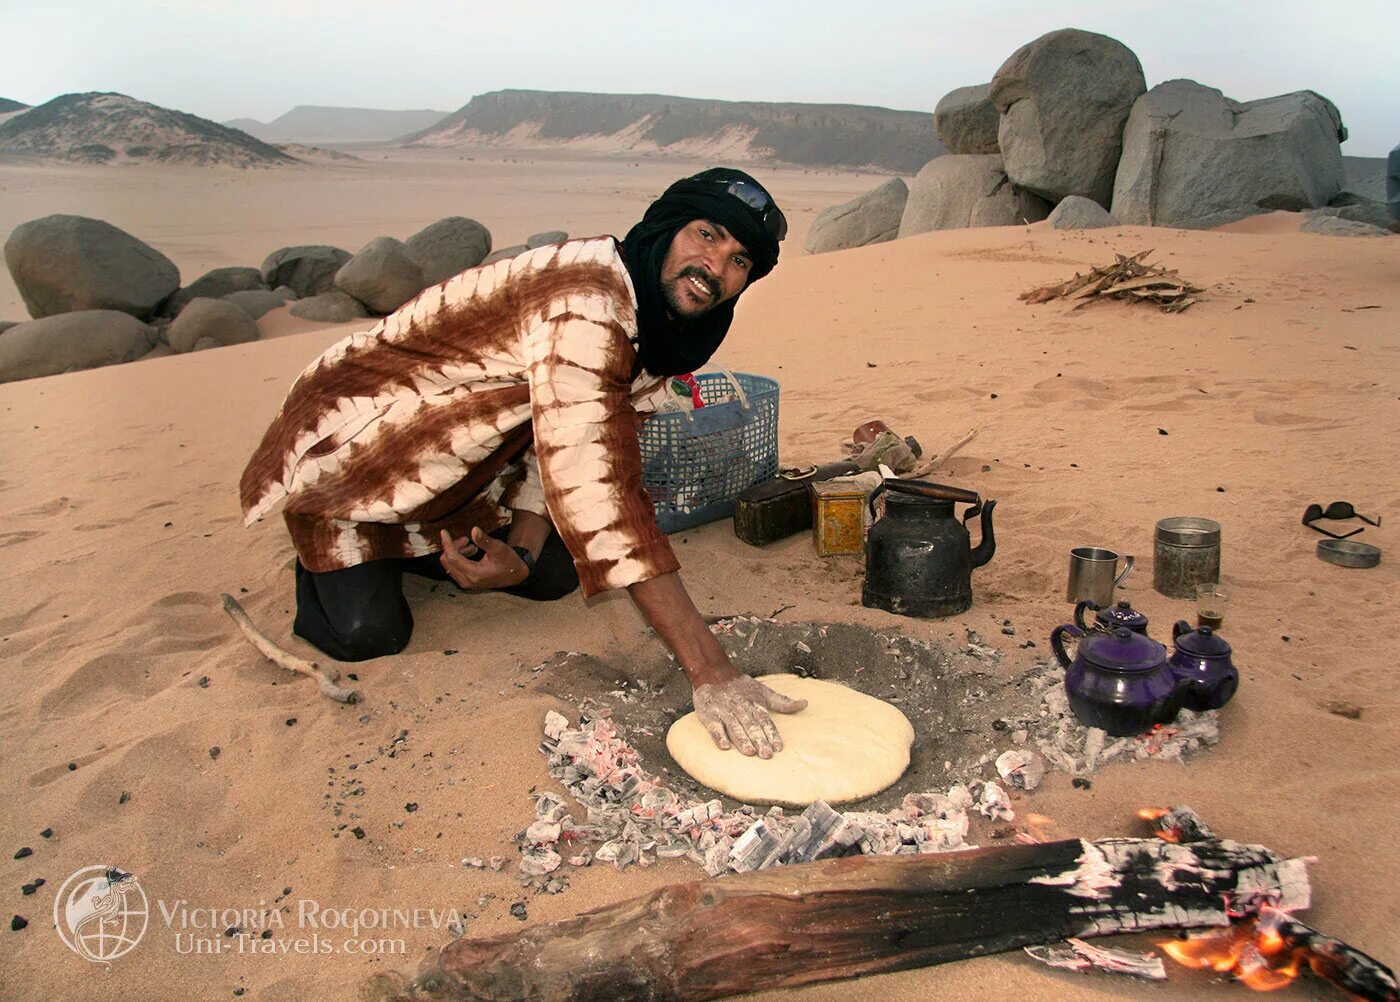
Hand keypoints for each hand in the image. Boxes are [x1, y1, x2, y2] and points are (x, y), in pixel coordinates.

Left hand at [438, 528, 527, 589]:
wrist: (516, 575)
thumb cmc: (509, 562)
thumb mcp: (499, 549)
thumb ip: (485, 540)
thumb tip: (474, 530)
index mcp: (474, 574)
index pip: (452, 557)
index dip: (447, 543)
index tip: (444, 531)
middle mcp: (467, 581)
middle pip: (448, 561)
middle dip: (453, 547)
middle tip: (465, 539)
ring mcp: (466, 583)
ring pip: (450, 565)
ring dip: (456, 552)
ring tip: (471, 545)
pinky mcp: (467, 582)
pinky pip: (454, 568)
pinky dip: (458, 557)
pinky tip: (471, 551)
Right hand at [692, 675, 806, 758]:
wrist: (713, 673)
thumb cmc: (740, 686)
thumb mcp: (763, 691)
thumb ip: (782, 701)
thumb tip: (804, 704)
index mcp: (754, 703)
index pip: (765, 721)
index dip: (771, 734)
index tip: (778, 747)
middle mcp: (740, 708)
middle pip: (751, 725)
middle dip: (759, 740)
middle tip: (766, 754)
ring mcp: (724, 711)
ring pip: (735, 727)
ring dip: (742, 740)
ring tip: (750, 752)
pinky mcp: (709, 715)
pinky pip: (714, 727)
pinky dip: (719, 736)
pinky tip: (724, 747)